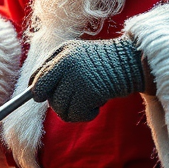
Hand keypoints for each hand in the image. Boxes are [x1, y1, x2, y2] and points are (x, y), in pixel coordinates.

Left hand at [30, 38, 144, 121]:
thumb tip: (36, 94)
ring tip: (90, 101)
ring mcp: (76, 76)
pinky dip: (86, 115)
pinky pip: (75, 114)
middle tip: (73, 102)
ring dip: (74, 111)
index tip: (40, 97)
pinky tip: (96, 106)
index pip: (37, 77)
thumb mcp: (78, 57)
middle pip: (44, 94)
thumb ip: (58, 70)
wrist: (132, 62)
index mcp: (61, 52)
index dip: (38, 91)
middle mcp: (65, 62)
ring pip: (59, 108)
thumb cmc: (105, 63)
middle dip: (56, 103)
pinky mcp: (88, 91)